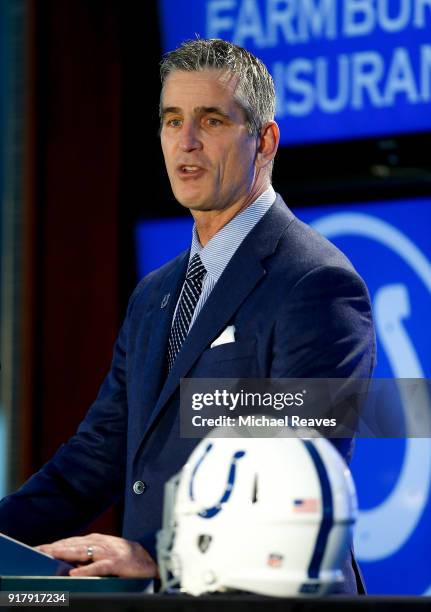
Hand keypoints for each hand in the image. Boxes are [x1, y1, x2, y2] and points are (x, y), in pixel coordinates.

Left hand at [36, 533, 158, 577]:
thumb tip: (69, 560)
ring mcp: (107, 552)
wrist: (150, 559)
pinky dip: (86, 570)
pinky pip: (98, 567)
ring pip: (82, 552)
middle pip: (72, 544)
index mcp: (96, 540)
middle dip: (54, 547)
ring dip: (65, 553)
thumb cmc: (125, 558)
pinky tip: (74, 573)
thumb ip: (89, 554)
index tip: (38, 548)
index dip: (54, 544)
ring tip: (50, 556)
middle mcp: (100, 543)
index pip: (71, 541)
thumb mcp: (105, 553)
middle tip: (37, 551)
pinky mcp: (116, 563)